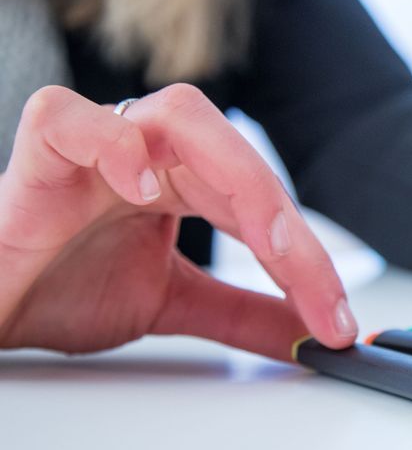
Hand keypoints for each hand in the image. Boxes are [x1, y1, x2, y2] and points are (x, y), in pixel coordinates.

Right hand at [0, 84, 357, 360]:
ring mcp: (97, 146)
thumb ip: (243, 314)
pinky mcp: (38, 153)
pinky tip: (143, 191)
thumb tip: (313, 336)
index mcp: (184, 180)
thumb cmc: (60, 285)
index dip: (308, 259)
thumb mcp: (173, 302)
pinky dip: (112, 146)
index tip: (334, 321)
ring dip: (236, 173)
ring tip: (266, 239)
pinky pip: (69, 117)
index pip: (264, 202)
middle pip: (240, 157)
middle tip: (314, 289)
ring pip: (181, 114)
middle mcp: (151, 154)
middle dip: (288, 223)